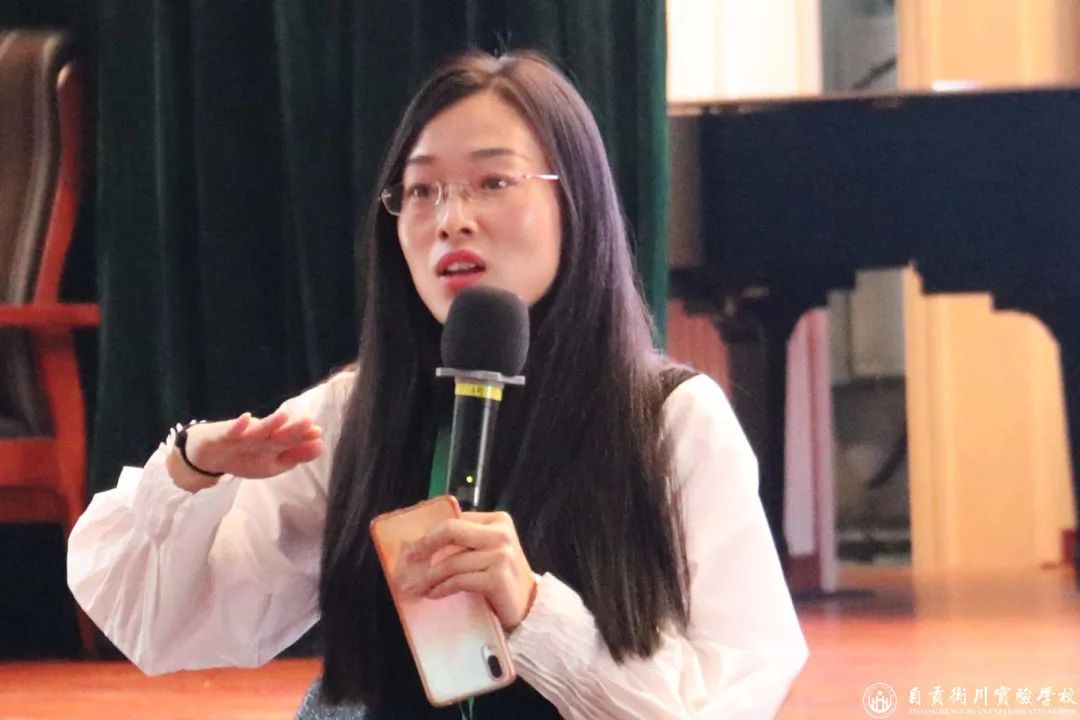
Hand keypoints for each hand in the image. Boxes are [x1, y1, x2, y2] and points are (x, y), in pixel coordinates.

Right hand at [181, 409, 323, 478]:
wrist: (207, 455)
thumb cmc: (245, 455)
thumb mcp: (271, 463)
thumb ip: (295, 455)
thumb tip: (321, 446)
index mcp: (273, 443)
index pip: (291, 440)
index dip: (303, 437)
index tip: (318, 432)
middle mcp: (260, 436)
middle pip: (277, 434)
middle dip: (292, 428)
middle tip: (308, 421)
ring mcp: (241, 435)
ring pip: (257, 431)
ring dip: (270, 423)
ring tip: (284, 415)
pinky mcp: (222, 435)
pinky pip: (230, 432)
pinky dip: (237, 426)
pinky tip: (246, 418)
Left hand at [396, 511, 538, 630]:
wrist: (530, 607)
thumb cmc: (503, 579)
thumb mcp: (488, 552)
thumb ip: (465, 542)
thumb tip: (422, 543)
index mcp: (497, 520)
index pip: (455, 519)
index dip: (429, 533)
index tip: (411, 547)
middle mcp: (501, 533)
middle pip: (451, 530)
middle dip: (424, 545)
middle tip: (408, 560)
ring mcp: (501, 555)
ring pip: (451, 561)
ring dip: (428, 577)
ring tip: (415, 586)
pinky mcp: (497, 577)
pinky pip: (458, 580)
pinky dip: (441, 588)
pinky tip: (433, 593)